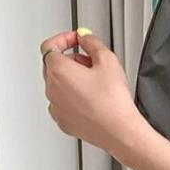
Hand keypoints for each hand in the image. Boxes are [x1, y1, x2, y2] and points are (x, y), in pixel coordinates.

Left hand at [40, 29, 142, 154]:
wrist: (120, 131)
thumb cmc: (113, 102)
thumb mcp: (108, 60)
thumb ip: (92, 42)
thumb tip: (85, 37)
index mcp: (58, 70)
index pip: (49, 46)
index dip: (64, 39)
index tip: (76, 40)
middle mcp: (52, 89)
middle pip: (54, 66)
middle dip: (72, 60)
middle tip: (92, 63)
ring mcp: (56, 107)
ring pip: (59, 86)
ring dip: (73, 80)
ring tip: (96, 85)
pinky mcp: (64, 122)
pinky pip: (64, 104)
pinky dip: (74, 99)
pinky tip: (93, 100)